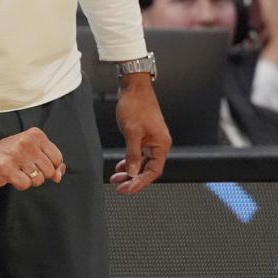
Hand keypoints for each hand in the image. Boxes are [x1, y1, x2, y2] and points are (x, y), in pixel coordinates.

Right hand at [0, 127, 65, 190]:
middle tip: (25, 168)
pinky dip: (20, 185)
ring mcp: (16, 154)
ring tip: (18, 171)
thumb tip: (59, 175)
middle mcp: (27, 142)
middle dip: (39, 174)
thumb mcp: (33, 151)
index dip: (51, 167)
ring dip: (29, 180)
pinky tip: (12, 176)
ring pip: (38, 179)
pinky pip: (25, 184)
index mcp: (36, 135)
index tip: (38, 164)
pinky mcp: (7, 167)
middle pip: (49, 170)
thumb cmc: (9, 154)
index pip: (57, 158)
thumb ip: (50, 161)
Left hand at [110, 74, 170, 194]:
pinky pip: (138, 154)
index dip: (140, 183)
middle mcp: (159, 143)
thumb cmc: (135, 105)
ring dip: (130, 171)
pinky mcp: (144, 136)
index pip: (153, 171)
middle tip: (119, 187)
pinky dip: (130, 161)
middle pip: (148, 169)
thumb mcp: (132, 132)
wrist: (133, 86)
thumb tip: (133, 173)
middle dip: (133, 179)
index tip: (127, 190)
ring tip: (116, 178)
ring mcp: (152, 140)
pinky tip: (120, 166)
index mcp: (161, 144)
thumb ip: (133, 155)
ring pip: (142, 162)